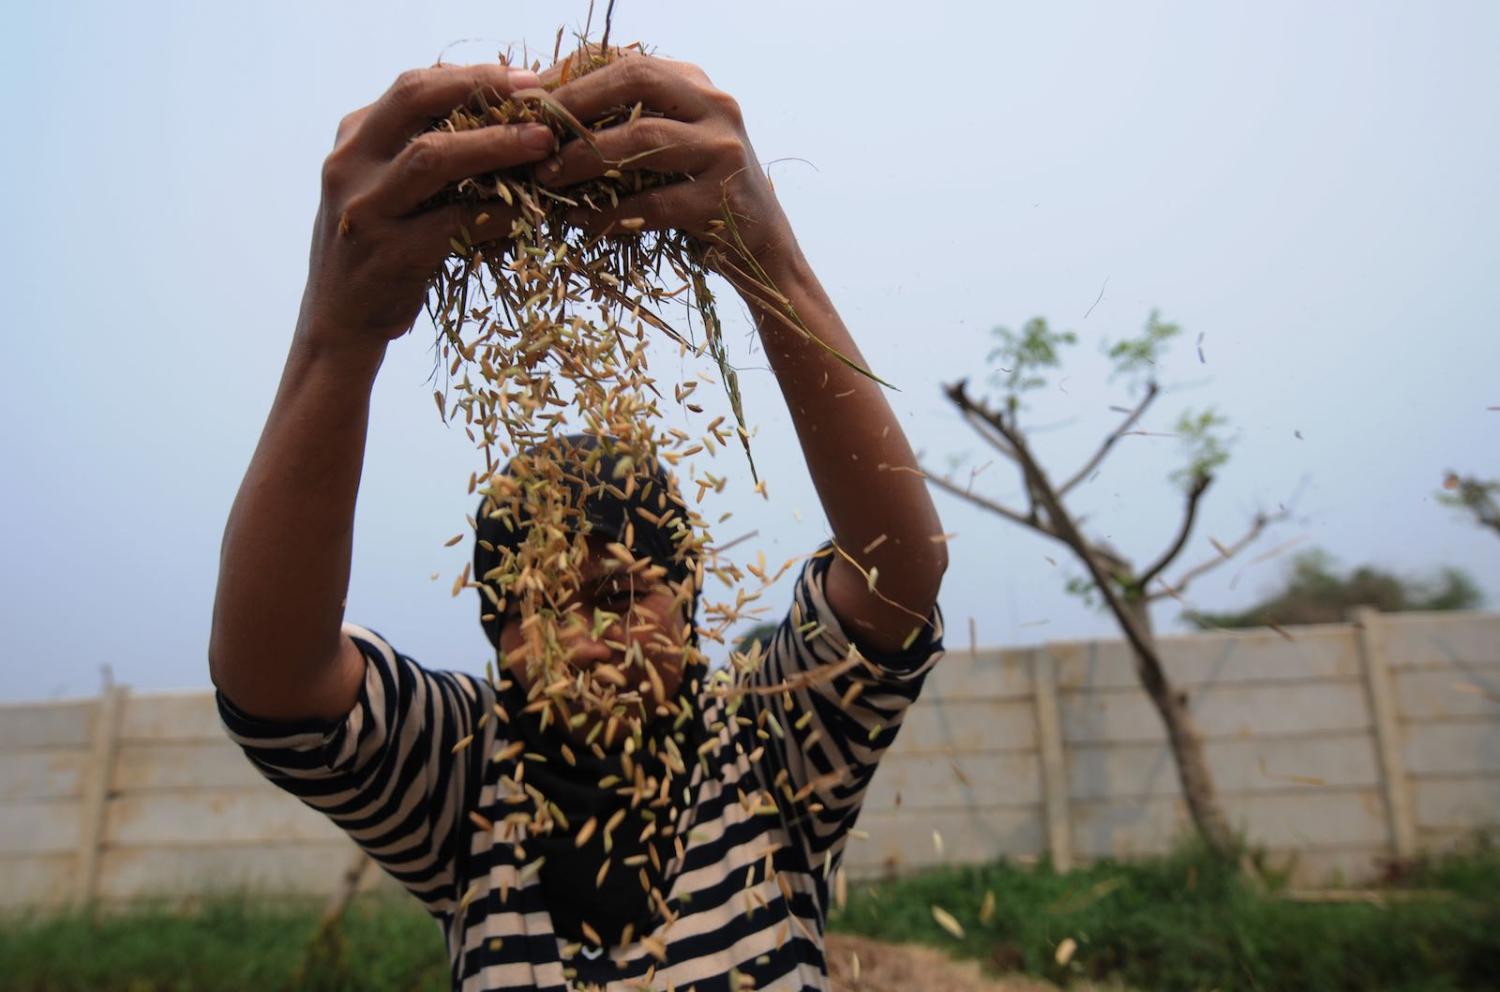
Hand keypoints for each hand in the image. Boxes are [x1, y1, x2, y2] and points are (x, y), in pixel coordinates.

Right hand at [298, 64, 557, 350]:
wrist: (340, 323)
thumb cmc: (380, 250)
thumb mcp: (386, 188)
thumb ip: (421, 150)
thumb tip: (503, 115)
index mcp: (353, 139)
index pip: (413, 86)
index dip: (472, 76)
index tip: (524, 77)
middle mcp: (349, 164)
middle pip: (415, 101)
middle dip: (481, 91)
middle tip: (537, 96)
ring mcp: (364, 208)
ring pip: (432, 156)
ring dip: (494, 144)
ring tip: (543, 142)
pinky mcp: (387, 254)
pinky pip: (452, 224)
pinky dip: (497, 212)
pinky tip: (530, 210)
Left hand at [536, 54, 798, 276]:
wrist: (760, 247)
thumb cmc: (697, 194)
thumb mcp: (669, 145)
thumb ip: (628, 121)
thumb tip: (546, 111)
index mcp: (697, 84)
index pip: (627, 59)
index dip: (572, 73)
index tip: (527, 97)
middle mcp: (716, 106)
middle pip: (637, 80)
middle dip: (576, 103)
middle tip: (533, 131)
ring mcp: (723, 150)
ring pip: (642, 140)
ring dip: (584, 158)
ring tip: (546, 177)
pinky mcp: (721, 199)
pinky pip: (654, 204)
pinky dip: (611, 213)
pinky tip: (581, 221)